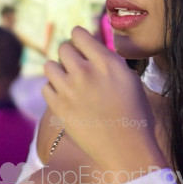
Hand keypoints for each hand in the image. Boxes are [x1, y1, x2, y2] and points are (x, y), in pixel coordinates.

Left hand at [42, 26, 165, 177]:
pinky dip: (54, 90)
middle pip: (62, 48)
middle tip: (77, 66)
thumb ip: (110, 63)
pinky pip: (46, 87)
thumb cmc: (136, 116)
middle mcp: (86, 72)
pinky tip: (65, 97)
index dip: (79, 38)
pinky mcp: (59, 108)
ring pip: (50, 66)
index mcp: (107, 62)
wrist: (127, 149)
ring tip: (69, 81)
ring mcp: (70, 90)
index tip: (82, 46)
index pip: (79, 34)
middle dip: (69, 54)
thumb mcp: (130, 81)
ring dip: (58, 70)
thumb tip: (95, 51)